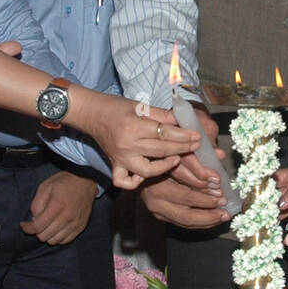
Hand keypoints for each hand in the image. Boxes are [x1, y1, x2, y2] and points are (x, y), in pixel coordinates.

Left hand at [21, 171, 97, 244]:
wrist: (86, 180)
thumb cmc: (64, 182)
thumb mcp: (45, 187)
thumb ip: (36, 205)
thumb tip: (34, 220)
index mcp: (57, 205)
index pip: (38, 226)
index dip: (27, 228)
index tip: (23, 225)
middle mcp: (67, 217)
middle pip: (45, 236)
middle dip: (37, 231)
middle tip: (38, 222)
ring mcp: (75, 223)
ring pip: (55, 241)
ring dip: (48, 235)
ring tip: (47, 225)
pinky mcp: (81, 226)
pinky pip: (66, 240)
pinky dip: (58, 237)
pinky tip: (56, 228)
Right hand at [78, 93, 198, 188]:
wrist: (90, 113)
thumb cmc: (116, 107)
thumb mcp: (140, 106)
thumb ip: (162, 115)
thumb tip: (183, 120)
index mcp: (134, 126)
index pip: (165, 133)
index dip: (184, 135)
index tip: (197, 135)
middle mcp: (127, 145)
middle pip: (161, 151)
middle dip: (183, 148)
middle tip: (196, 146)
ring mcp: (120, 158)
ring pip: (148, 170)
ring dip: (165, 167)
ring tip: (176, 159)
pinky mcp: (114, 165)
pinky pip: (125, 182)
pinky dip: (136, 182)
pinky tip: (148, 175)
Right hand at [141, 159, 231, 228]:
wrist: (154, 164)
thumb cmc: (173, 155)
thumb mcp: (186, 150)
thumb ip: (203, 154)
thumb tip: (220, 155)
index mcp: (158, 173)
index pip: (184, 182)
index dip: (204, 184)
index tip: (219, 184)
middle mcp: (154, 192)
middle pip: (185, 203)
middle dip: (208, 205)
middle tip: (224, 202)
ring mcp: (155, 206)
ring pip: (184, 218)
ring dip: (207, 218)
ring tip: (223, 215)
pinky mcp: (160, 214)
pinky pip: (182, 222)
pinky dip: (200, 222)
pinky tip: (214, 219)